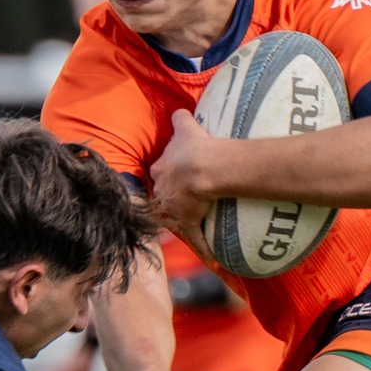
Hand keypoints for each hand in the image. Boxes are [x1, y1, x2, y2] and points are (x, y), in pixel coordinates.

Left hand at [148, 109, 225, 239]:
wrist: (202, 166)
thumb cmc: (193, 146)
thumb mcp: (185, 127)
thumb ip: (180, 118)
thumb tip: (179, 110)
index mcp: (161, 170)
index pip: (159, 173)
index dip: (167, 174)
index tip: (175, 175)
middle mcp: (163, 192)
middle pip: (163, 197)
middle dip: (170, 199)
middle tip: (184, 198)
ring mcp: (175, 209)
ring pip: (174, 218)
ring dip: (181, 222)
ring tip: (192, 224)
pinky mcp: (189, 222)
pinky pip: (196, 239)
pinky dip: (204, 249)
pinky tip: (211, 259)